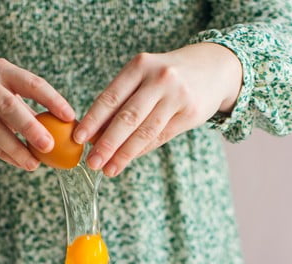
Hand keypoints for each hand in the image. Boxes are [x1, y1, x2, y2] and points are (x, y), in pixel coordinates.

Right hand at [0, 58, 74, 169]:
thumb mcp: (8, 94)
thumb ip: (32, 110)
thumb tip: (66, 133)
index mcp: (3, 70)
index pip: (32, 83)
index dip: (52, 100)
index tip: (70, 117)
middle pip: (8, 106)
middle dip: (30, 128)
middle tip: (49, 146)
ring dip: (16, 149)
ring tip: (34, 165)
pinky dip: (4, 155)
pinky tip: (19, 163)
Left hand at [72, 43, 242, 176]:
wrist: (213, 68)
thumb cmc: (166, 75)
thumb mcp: (143, 76)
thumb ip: (121, 100)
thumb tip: (94, 134)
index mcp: (140, 66)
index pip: (110, 97)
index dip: (93, 120)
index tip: (78, 139)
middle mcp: (159, 79)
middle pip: (127, 117)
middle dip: (106, 143)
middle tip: (91, 162)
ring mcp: (177, 96)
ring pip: (145, 131)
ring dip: (123, 154)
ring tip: (108, 169)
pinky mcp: (190, 113)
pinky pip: (160, 137)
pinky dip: (141, 151)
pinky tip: (127, 161)